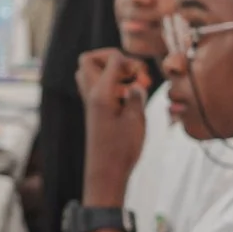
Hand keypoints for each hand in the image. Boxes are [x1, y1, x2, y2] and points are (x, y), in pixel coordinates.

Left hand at [76, 49, 149, 193]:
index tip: (143, 79)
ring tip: (131, 86)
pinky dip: (111, 85)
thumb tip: (135, 84)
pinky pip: (96, 87)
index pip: (112, 59)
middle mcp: (91, 95)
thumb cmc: (121, 149)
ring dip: (112, 72)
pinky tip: (127, 98)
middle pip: (89, 60)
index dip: (131, 62)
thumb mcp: (136, 120)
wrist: (106, 172)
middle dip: (113, 59)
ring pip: (91, 73)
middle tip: (132, 74)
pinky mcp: (95, 112)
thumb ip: (136, 95)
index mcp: (101, 93)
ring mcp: (91, 103)